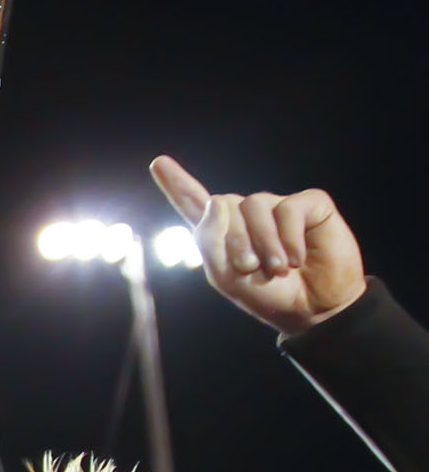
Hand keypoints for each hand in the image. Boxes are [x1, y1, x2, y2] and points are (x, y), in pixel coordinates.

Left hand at [152, 156, 364, 336]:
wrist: (312, 308)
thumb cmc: (268, 294)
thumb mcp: (227, 277)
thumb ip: (210, 241)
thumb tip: (217, 202)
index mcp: (222, 232)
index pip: (194, 202)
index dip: (176, 183)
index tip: (158, 163)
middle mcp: (248, 213)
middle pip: (223, 207)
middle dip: (236, 243)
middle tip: (253, 269)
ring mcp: (278, 205)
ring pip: (254, 204)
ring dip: (264, 243)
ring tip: (278, 269)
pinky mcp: (310, 204)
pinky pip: (289, 208)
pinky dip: (290, 237)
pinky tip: (298, 258)